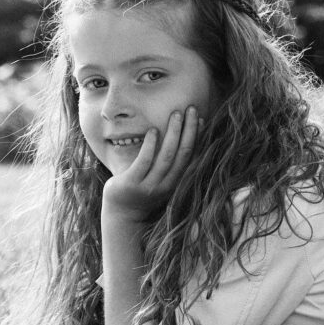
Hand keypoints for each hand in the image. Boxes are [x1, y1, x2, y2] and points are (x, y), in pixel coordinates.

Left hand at [102, 106, 200, 222]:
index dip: (198, 137)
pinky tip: (153, 130)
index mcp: (176, 183)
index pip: (192, 157)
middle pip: (183, 154)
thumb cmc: (142, 192)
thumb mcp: (161, 179)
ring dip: (173, 133)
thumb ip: (171, 164)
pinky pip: (144, 161)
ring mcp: (149, 185)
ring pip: (166, 156)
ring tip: (176, 114)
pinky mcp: (132, 183)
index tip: (201, 119)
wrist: (121, 215)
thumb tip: (182, 139)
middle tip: (191, 109)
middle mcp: (166, 185)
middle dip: (189, 130)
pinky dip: (150, 145)